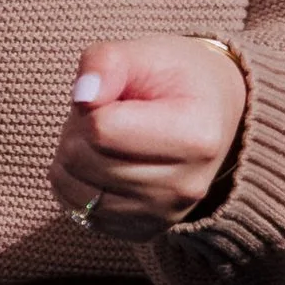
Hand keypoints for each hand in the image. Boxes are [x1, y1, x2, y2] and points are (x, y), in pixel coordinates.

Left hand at [48, 36, 247, 240]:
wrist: (212, 114)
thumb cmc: (177, 79)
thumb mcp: (147, 52)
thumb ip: (108, 62)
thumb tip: (82, 97)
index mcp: (195, 137)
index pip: (101, 130)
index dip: (90, 103)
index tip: (112, 93)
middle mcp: (185, 186)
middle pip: (85, 161)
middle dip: (77, 129)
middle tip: (102, 111)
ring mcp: (164, 215)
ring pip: (76, 190)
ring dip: (72, 157)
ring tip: (101, 136)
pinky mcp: (143, 232)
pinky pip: (79, 212)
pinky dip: (76, 184)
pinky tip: (100, 162)